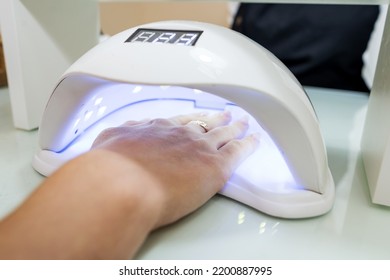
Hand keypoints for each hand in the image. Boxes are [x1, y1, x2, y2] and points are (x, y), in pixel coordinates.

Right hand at [91, 111, 259, 226]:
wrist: (121, 183)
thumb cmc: (108, 170)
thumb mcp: (106, 148)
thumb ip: (114, 143)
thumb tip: (111, 144)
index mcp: (155, 130)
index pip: (177, 122)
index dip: (188, 121)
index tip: (193, 119)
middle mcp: (179, 134)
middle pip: (203, 123)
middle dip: (214, 118)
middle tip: (224, 114)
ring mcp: (199, 147)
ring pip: (223, 132)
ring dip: (234, 127)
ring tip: (243, 124)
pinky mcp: (215, 166)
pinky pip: (238, 150)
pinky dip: (248, 144)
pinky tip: (255, 140)